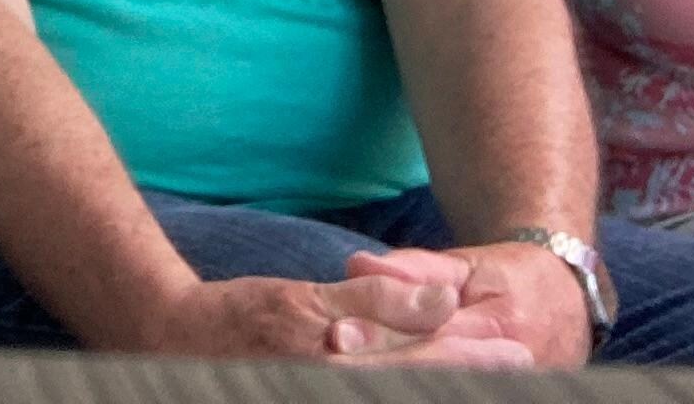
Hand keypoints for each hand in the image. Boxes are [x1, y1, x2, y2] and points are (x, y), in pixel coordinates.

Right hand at [117, 267, 532, 367]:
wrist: (169, 342)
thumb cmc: (239, 317)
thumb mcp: (306, 300)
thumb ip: (377, 302)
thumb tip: (442, 298)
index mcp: (339, 367)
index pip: (423, 368)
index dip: (472, 361)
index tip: (517, 352)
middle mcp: (335, 390)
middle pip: (418, 390)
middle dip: (470, 380)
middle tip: (523, 366)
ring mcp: (323, 397)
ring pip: (399, 395)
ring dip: (444, 386)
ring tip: (493, 378)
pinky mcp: (313, 399)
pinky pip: (371, 396)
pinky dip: (407, 388)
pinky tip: (427, 383)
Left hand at [345, 242, 591, 368]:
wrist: (567, 305)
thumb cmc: (508, 278)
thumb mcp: (464, 264)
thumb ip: (414, 268)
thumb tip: (358, 265)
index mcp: (503, 325)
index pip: (433, 335)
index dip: (383, 337)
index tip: (337, 333)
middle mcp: (515, 367)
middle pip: (436, 372)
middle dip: (381, 367)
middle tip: (330, 362)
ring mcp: (516, 388)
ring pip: (444, 387)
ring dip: (392, 383)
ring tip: (341, 379)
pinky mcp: (511, 394)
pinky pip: (457, 391)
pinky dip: (419, 387)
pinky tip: (373, 386)